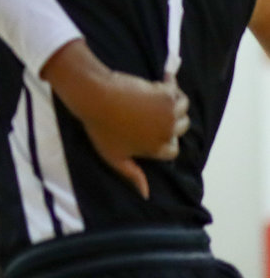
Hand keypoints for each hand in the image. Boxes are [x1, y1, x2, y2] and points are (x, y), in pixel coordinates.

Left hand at [41, 39, 189, 197]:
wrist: (95, 97)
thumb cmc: (100, 127)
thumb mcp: (113, 156)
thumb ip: (132, 174)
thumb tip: (146, 195)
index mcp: (156, 149)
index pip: (172, 151)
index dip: (164, 141)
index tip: (152, 131)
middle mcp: (168, 133)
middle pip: (181, 128)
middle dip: (171, 122)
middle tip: (153, 113)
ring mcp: (170, 113)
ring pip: (182, 110)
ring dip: (173, 104)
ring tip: (157, 98)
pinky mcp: (167, 94)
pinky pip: (177, 92)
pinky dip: (170, 86)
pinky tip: (161, 82)